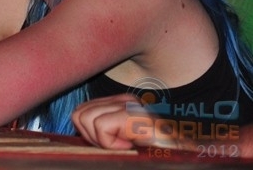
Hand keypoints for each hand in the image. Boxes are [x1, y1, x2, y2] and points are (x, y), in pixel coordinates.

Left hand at [73, 94, 252, 157]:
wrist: (184, 161)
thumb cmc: (152, 156)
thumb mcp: (120, 143)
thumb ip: (100, 131)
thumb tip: (77, 124)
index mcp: (118, 104)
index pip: (81, 110)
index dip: (87, 134)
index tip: (110, 147)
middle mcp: (124, 100)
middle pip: (79, 112)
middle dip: (90, 136)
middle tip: (116, 148)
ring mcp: (131, 106)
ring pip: (86, 118)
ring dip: (101, 141)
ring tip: (125, 148)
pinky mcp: (136, 116)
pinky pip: (101, 127)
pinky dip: (110, 144)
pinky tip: (131, 148)